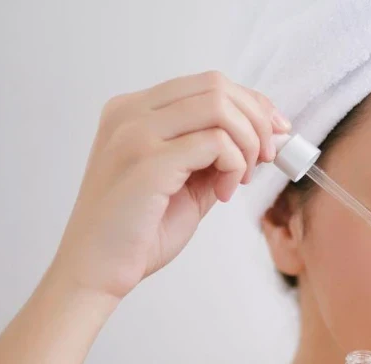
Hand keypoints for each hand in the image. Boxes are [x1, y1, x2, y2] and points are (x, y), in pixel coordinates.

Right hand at [49, 70, 291, 299]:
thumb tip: (266, 137)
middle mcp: (130, 112)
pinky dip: (233, 166)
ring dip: (247, 144)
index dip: (252, 105)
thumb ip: (216, 156)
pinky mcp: (146, 162)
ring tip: (239, 181)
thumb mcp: (186, 184)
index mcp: (134, 111)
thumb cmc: (137, 233)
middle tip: (264, 159)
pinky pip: (215, 142)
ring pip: (219, 107)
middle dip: (257, 121)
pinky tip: (222, 194)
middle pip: (217, 86)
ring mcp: (134, 133)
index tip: (275, 133)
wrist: (96, 271)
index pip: (207, 85)